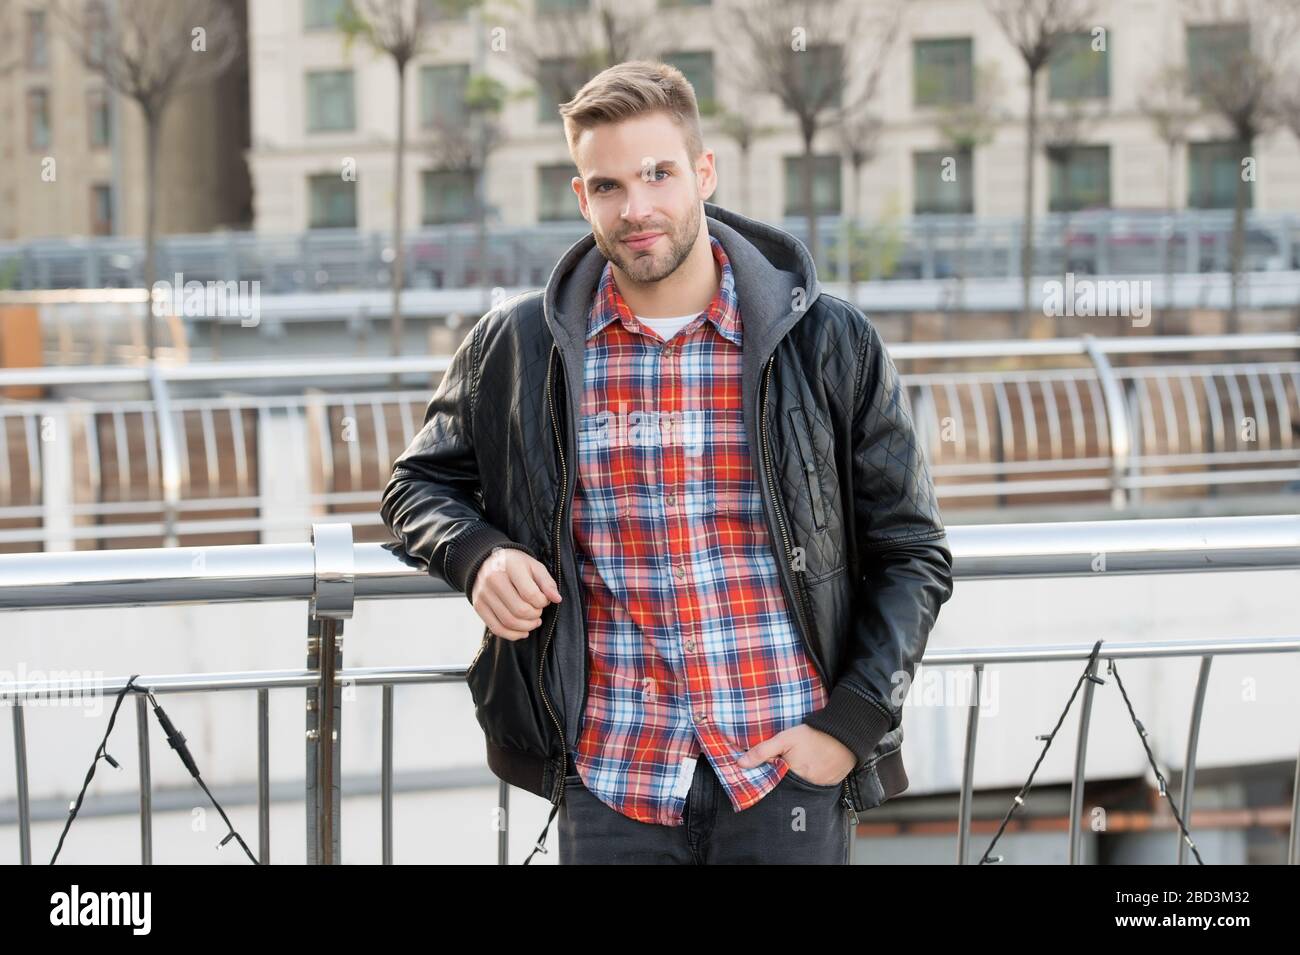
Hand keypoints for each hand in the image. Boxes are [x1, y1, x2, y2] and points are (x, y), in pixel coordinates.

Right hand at [470, 547, 561, 640]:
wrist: (488, 562)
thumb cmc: (515, 565)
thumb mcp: (534, 566)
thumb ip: (547, 582)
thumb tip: (557, 599)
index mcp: (509, 566)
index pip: (530, 594)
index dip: (543, 602)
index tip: (544, 600)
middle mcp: (493, 580)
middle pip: (520, 610)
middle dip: (535, 615)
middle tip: (539, 612)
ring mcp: (483, 594)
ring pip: (509, 622)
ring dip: (526, 627)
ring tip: (534, 621)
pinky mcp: (478, 606)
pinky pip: (496, 628)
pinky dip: (513, 635)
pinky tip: (523, 631)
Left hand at [737, 724, 856, 786]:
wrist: (845, 735)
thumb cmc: (814, 735)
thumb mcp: (785, 738)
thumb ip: (763, 751)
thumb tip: (740, 764)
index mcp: (791, 775)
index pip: (771, 784)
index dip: (764, 780)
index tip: (756, 776)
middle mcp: (804, 786)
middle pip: (785, 789)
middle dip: (778, 783)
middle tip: (777, 771)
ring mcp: (817, 788)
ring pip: (799, 790)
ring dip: (793, 784)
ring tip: (792, 770)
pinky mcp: (829, 786)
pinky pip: (813, 789)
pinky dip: (808, 782)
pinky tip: (807, 771)